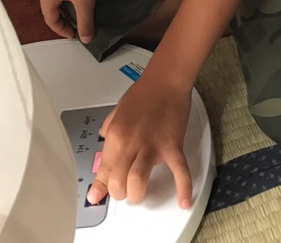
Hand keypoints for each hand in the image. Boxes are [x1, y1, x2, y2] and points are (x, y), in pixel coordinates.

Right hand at [38, 0, 104, 42]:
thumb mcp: (85, 2)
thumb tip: (86, 39)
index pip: (50, 19)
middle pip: (51, 6)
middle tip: (75, 24)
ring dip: (65, 3)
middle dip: (63, 17)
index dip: (62, 30)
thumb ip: (85, 23)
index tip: (74, 34)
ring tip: (77, 9)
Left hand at [86, 76, 192, 208]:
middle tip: (125, 191)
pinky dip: (183, 188)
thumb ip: (109, 127)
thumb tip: (104, 138)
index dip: (100, 187)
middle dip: (120, 193)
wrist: (166, 79)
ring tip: (141, 193)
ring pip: (138, 182)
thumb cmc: (144, 92)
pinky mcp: (172, 145)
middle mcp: (130, 143)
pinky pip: (178, 171)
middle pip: (118, 182)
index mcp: (115, 135)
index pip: (104, 169)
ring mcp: (151, 145)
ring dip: (138, 194)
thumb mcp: (118, 109)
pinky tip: (184, 201)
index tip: (96, 197)